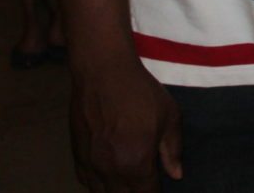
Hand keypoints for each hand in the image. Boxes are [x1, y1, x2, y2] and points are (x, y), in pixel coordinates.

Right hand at [69, 59, 182, 190]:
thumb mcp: (169, 116)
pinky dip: (99, 185)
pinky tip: (109, 177)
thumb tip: (176, 175)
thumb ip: (172, 150)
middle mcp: (111, 170)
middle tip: (146, 182)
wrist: (103, 73)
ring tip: (129, 183)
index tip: (160, 187)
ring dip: (117, 191)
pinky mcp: (77, 156)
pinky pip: (86, 182)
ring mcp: (91, 165)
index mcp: (137, 163)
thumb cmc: (141, 92)